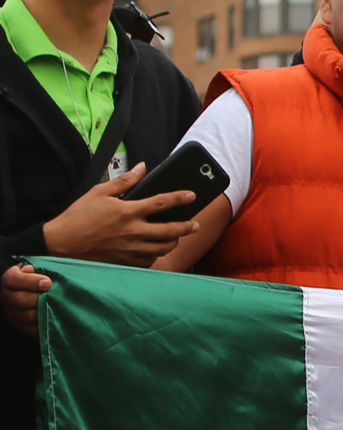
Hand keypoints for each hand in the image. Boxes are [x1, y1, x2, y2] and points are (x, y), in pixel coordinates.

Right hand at [3, 264, 48, 338]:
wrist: (52, 293)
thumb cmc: (48, 277)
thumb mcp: (43, 268)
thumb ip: (38, 267)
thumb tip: (32, 270)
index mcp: (10, 281)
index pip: (12, 279)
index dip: (30, 281)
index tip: (48, 282)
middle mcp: (7, 298)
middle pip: (18, 299)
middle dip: (38, 297)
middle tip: (52, 294)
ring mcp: (14, 314)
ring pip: (26, 316)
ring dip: (43, 311)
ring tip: (56, 305)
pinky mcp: (23, 328)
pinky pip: (33, 329)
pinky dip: (45, 324)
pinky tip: (54, 316)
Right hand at [42, 166, 197, 265]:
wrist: (61, 244)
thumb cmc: (78, 217)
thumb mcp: (98, 192)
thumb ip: (124, 181)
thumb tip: (141, 168)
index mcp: (127, 212)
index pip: (161, 203)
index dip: (179, 198)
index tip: (192, 196)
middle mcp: (133, 232)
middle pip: (170, 230)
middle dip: (187, 227)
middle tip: (195, 224)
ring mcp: (131, 249)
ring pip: (163, 248)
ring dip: (173, 241)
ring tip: (176, 236)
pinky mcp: (126, 262)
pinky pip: (149, 260)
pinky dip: (156, 255)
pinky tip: (156, 249)